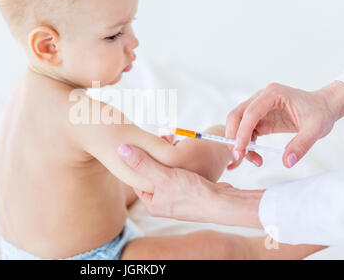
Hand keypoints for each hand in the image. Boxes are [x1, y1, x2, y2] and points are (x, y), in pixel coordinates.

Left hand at [117, 144, 237, 221]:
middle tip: (158, 140)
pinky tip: (182, 149)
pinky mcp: (190, 191)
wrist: (223, 203)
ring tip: (170, 140)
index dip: (137, 160)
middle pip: (152, 174)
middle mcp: (162, 203)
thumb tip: (120, 150)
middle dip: (155, 156)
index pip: (137, 179)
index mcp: (152, 204)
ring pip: (166, 172)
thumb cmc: (192, 193)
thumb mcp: (163, 176)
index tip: (140, 144)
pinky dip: (179, 162)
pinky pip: (179, 173)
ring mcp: (177, 198)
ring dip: (168, 157)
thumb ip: (141, 163)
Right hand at [226, 82, 343, 167]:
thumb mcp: (315, 130)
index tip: (240, 150)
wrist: (324, 107)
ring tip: (252, 159)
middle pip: (236, 116)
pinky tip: (254, 156)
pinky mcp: (259, 117)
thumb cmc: (320, 113)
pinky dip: (246, 144)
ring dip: (239, 142)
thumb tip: (287, 162)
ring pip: (237, 124)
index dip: (242, 132)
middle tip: (238, 156)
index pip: (250, 113)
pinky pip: (246, 130)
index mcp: (273, 94)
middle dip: (233, 137)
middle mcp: (261, 97)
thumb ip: (301, 145)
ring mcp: (258, 107)